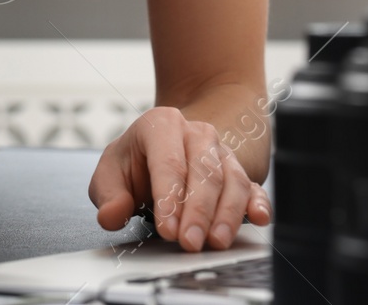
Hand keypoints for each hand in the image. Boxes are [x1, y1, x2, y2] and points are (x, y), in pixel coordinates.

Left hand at [88, 106, 271, 250]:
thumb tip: (111, 216)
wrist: (161, 147)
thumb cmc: (135, 162)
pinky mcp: (239, 173)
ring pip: (232, 180)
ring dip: (226, 214)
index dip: (169, 199)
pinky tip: (258, 218)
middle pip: (205, 172)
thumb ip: (108, 195)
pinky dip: (258, 202)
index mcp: (162, 124)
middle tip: (189, 242)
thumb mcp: (110, 173)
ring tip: (216, 242)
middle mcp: (197, 133)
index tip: (167, 230)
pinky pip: (253, 186)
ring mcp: (221, 152)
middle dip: (198, 211)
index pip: (169, 163)